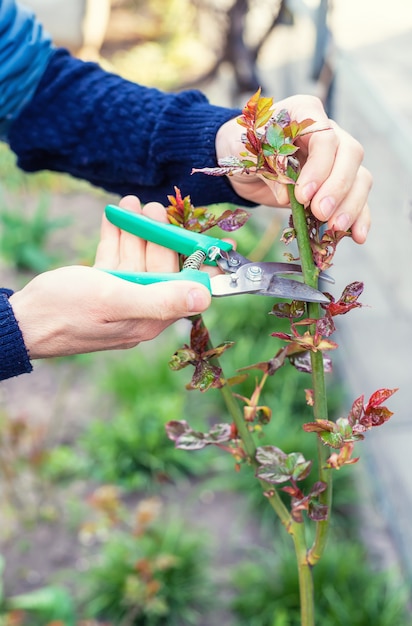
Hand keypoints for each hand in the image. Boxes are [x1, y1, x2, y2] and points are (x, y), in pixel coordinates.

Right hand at [9, 196, 210, 358]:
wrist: (22, 321)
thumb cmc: (67, 311)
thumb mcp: (116, 299)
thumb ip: (160, 298)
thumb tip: (205, 297)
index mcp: (150, 317)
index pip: (186, 287)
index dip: (201, 262)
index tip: (218, 240)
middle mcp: (140, 308)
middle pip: (160, 266)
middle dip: (158, 235)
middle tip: (154, 206)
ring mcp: (120, 297)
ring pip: (136, 258)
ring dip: (135, 230)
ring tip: (133, 203)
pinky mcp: (101, 288)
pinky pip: (114, 258)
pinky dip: (115, 237)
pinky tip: (113, 216)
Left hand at [216, 95, 371, 243]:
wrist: (241, 162)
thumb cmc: (242, 147)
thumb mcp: (244, 152)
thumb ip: (267, 168)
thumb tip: (287, 196)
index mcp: (305, 113)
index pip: (325, 137)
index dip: (319, 167)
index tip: (303, 195)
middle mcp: (329, 132)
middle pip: (350, 155)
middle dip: (338, 188)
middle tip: (320, 213)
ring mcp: (337, 159)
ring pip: (359, 177)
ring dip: (351, 205)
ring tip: (335, 228)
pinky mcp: (337, 185)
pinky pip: (356, 198)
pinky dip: (359, 217)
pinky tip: (357, 236)